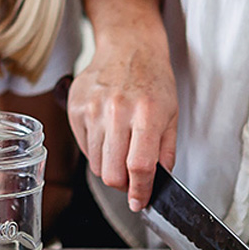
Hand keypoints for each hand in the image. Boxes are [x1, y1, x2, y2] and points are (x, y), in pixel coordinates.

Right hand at [67, 45, 177, 211]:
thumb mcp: (172, 114)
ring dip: (111, 167)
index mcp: (147, 113)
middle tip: (132, 178)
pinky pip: (85, 148)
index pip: (140, 167)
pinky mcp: (76, 108)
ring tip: (122, 148)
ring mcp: (93, 109)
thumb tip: (157, 184)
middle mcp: (117, 111)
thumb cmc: (153, 80)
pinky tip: (108, 132)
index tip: (139, 203)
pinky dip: (98, 150)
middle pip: (112, 173)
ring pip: (97, 165)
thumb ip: (166, 152)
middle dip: (124, 185)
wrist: (128, 46)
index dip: (140, 192)